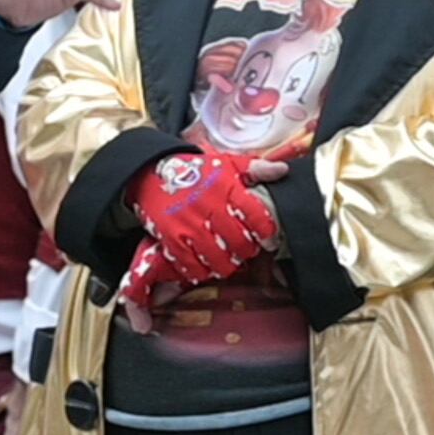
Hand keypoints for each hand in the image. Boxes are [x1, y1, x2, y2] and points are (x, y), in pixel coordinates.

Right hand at [128, 151, 286, 284]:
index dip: (267, 232)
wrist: (150, 172)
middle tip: (246, 250)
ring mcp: (189, 225)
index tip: (268, 239)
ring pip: (218, 259)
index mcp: (226, 187)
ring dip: (227, 265)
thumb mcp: (226, 164)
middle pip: (239, 243)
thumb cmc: (195, 170)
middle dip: (247, 251)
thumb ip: (255, 168)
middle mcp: (209, 207)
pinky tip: (205, 265)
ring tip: (228, 260)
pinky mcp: (171, 237)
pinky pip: (191, 265)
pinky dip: (201, 270)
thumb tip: (282, 170)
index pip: (257, 215)